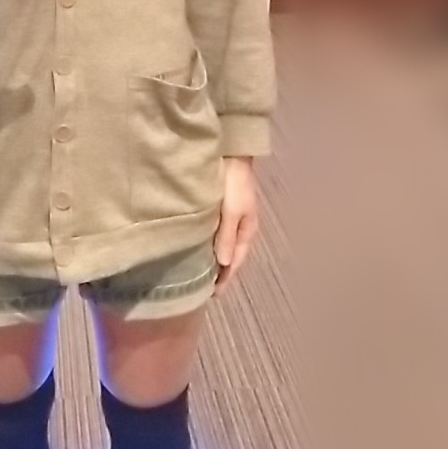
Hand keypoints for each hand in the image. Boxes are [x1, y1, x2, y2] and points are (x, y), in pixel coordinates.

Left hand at [212, 157, 258, 297]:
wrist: (232, 153)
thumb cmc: (234, 182)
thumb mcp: (231, 210)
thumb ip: (226, 236)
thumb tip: (223, 264)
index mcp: (247, 231)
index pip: (236, 262)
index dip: (225, 279)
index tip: (211, 295)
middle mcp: (242, 227)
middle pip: (231, 256)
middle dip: (220, 273)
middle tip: (202, 288)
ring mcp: (234, 218)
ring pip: (224, 245)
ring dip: (215, 259)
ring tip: (200, 272)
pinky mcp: (224, 209)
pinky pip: (218, 234)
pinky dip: (211, 244)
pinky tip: (200, 247)